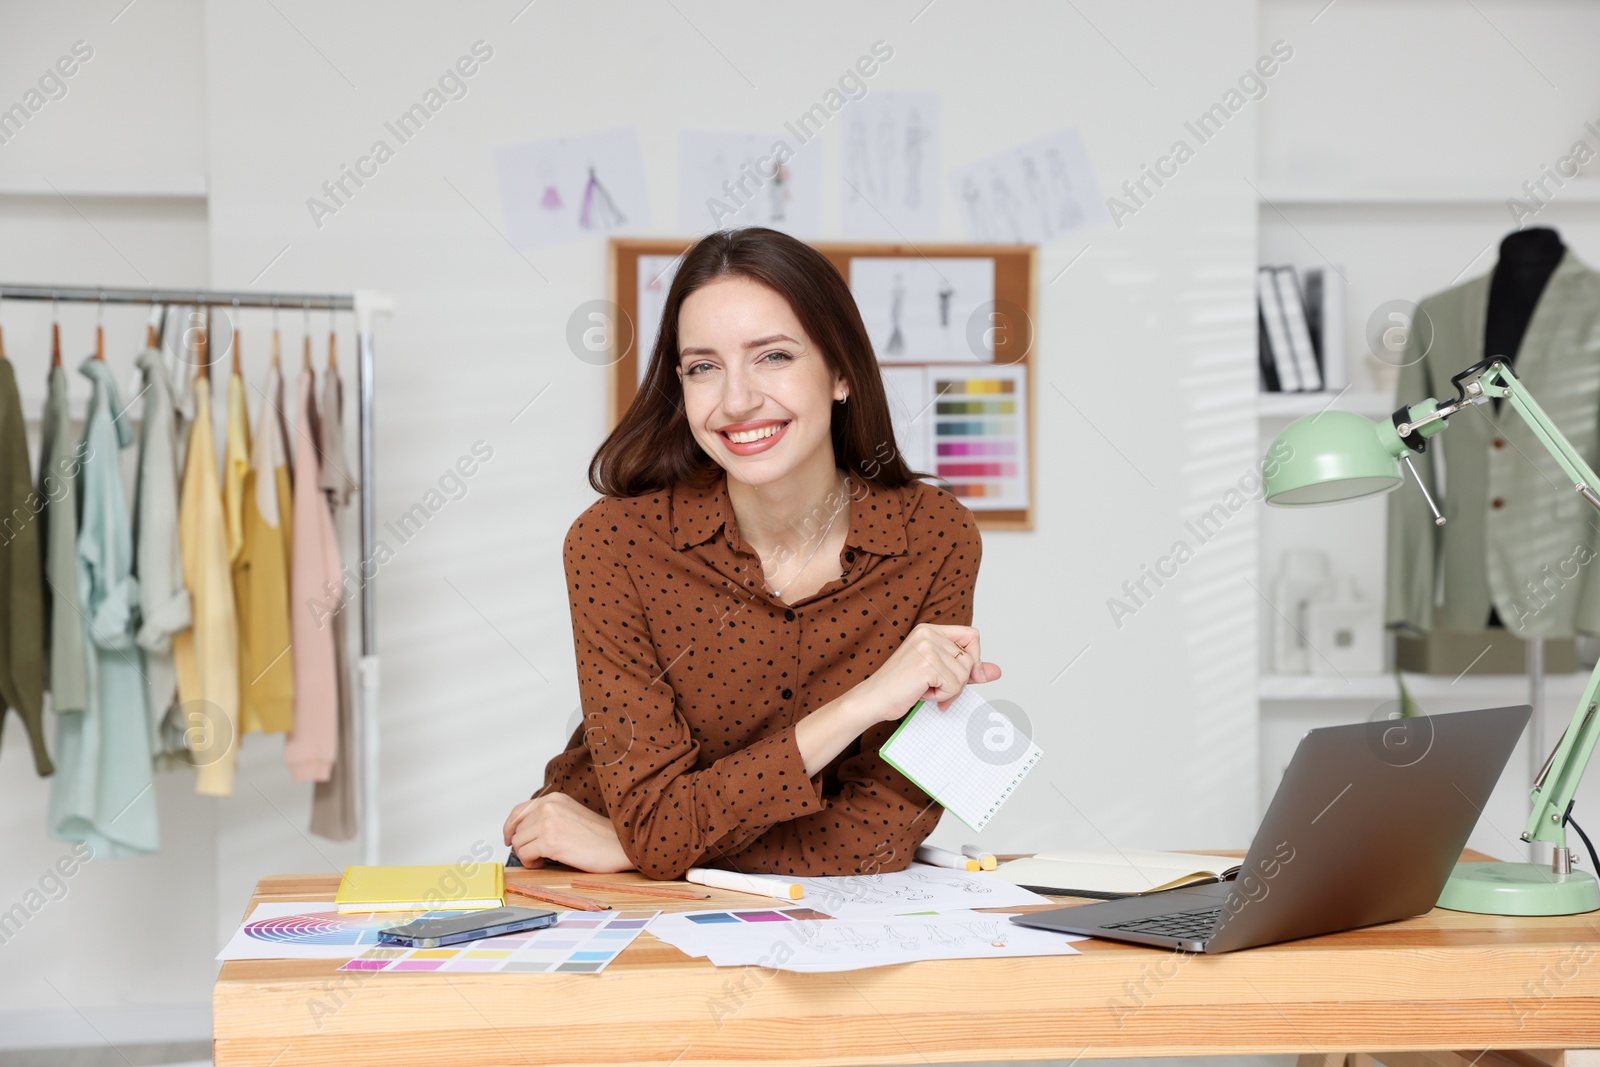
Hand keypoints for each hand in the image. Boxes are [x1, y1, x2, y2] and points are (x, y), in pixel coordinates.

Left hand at [502, 792, 636, 872]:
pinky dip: (530, 863)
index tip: (509, 838)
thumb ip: (549, 817)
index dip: (510, 827)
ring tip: (542, 860)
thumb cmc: (600, 836)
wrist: (619, 846)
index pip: (518, 811)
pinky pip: (524, 854)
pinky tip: (543, 864)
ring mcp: (549, 823)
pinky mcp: (550, 841)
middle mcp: (549, 806)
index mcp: (554, 799)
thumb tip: (524, 832)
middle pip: (517, 829)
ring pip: (518, 842)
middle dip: (522, 845)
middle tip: (534, 855)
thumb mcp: (571, 815)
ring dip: (526, 855)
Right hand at [851, 622, 1000, 725]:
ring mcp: (927, 647)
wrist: (874, 699)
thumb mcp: (939, 674)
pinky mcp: (927, 664)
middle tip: (934, 688)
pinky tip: (921, 693)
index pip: (972, 636)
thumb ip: (967, 670)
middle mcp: (928, 634)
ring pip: (964, 675)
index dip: (974, 658)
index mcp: (929, 630)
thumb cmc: (902, 687)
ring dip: (948, 691)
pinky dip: (941, 696)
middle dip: (958, 682)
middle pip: (970, 659)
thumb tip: (996, 671)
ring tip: (924, 688)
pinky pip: (954, 686)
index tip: (962, 675)